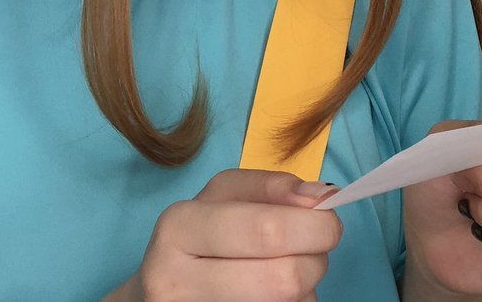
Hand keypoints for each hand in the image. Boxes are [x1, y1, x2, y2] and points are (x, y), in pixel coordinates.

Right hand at [107, 169, 343, 301]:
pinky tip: (270, 299)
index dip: (316, 227)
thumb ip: (272, 189)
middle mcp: (173, 280)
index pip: (268, 230)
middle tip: (315, 252)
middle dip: (315, 262)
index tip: (328, 222)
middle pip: (283, 278)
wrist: (153, 296)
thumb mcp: (223, 199)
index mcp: (179, 227)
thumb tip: (323, 196)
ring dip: (305, 291)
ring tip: (286, 274)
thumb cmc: (198, 241)